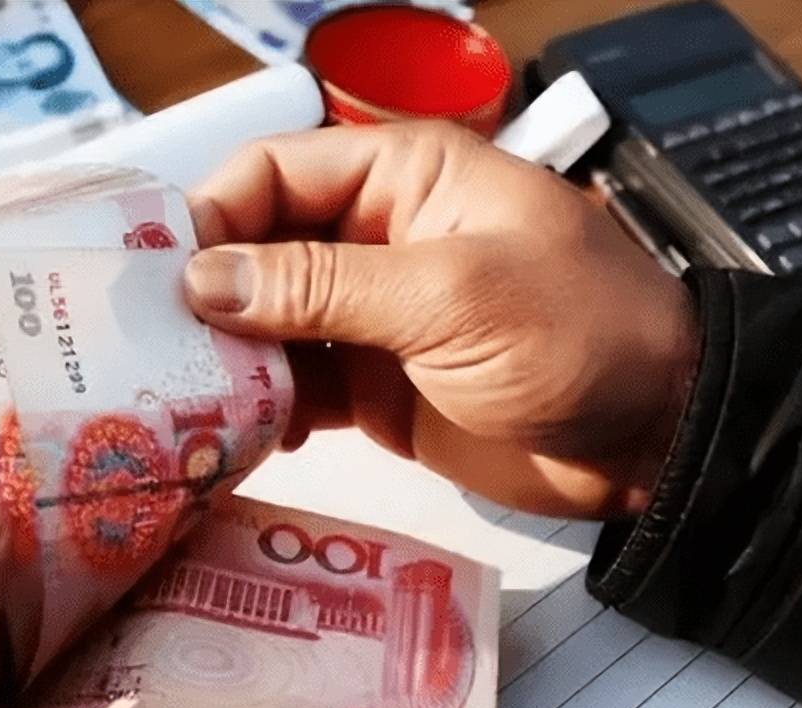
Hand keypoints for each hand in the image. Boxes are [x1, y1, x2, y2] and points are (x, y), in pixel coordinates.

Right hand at [186, 121, 698, 516]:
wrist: (651, 441)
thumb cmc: (579, 337)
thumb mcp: (451, 295)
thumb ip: (324, 286)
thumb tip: (204, 280)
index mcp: (400, 179)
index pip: (275, 173)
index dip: (212, 216)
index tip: (162, 277)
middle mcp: (373, 237)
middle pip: (257, 250)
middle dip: (206, 296)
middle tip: (150, 351)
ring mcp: (370, 315)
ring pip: (266, 323)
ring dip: (227, 359)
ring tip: (186, 404)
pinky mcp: (372, 385)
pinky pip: (295, 385)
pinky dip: (263, 408)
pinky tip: (240, 436)